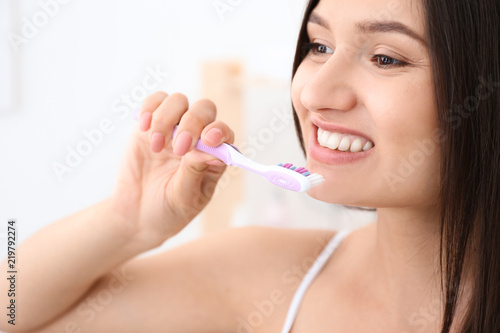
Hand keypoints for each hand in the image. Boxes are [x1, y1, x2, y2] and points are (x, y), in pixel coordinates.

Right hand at [108, 92, 233, 247]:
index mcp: (213, 157)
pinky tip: (144, 128)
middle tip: (178, 149)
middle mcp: (197, 138)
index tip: (208, 140)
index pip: (224, 133)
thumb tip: (210, 151)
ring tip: (155, 148)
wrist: (136, 216)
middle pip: (204, 110)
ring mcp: (173, 129)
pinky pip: (154, 102)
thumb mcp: (184, 198)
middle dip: (192, 123)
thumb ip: (195, 172)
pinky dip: (149, 108)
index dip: (219, 131)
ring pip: (178, 101)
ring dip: (166, 119)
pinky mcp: (150, 125)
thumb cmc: (168, 210)